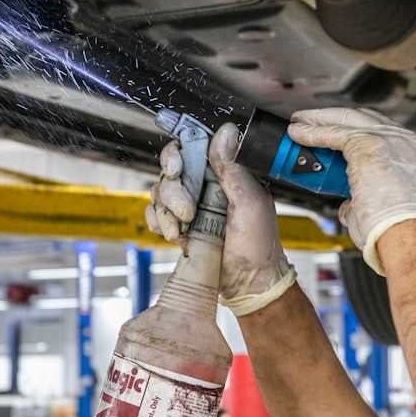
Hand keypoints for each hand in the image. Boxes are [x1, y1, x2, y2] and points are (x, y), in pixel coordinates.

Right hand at [146, 123, 296, 315]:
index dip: (178, 153)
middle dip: (172, 190)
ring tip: (184, 229)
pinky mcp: (181, 225)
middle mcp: (207, 185)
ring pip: (160, 192)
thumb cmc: (259, 245)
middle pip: (170, 169)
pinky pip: (156, 214)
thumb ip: (233, 167)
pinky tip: (175, 235)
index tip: (177, 169)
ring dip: (166, 211)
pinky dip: (159, 223)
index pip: (192, 147)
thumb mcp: (251, 202)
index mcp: (226, 173)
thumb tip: (227, 132)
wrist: (249, 284)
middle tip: (187, 210)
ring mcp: (192, 205)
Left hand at [287, 108, 415, 274]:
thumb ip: (362, 200)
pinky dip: (312, 133)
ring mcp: (387, 139)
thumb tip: (347, 205)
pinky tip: (297, 134)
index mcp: (412, 154)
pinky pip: (332, 133)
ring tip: (299, 123)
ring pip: (345, 119)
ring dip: (319, 120)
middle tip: (312, 120)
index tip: (337, 131)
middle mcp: (403, 140)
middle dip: (334, 117)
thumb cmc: (400, 231)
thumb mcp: (385, 207)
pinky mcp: (366, 144)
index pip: (380, 131)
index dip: (355, 129)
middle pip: (362, 118)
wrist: (409, 236)